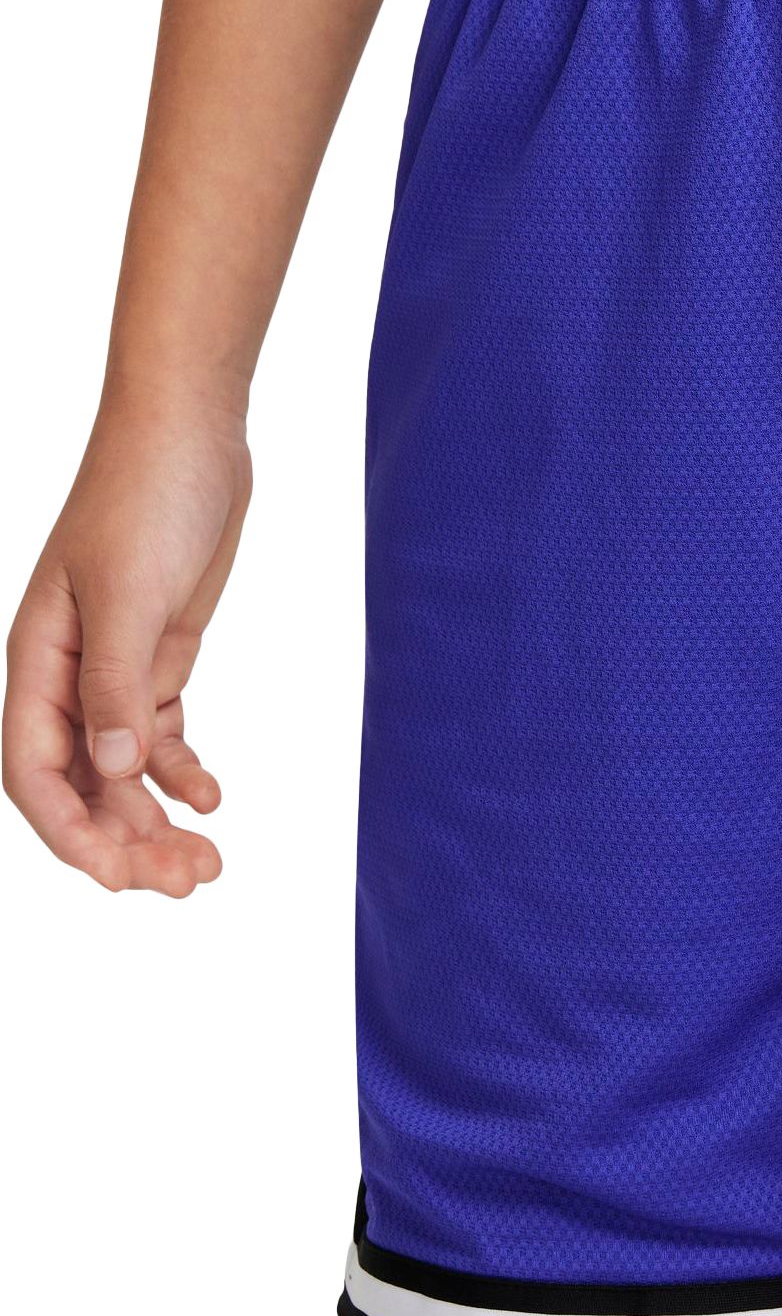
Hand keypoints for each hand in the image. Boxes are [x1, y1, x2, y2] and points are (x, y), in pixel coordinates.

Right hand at [4, 398, 251, 895]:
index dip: (69, 833)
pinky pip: (160, 735)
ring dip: (157, 819)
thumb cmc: (146, 497)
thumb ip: (120, 686)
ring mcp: (115, 667)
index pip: (33, 772)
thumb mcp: (131, 594)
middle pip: (82, 786)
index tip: (119, 879)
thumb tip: (110, 774)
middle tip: (190, 882)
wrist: (191, 433)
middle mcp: (68, 673)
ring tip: (210, 863)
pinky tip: (214, 799)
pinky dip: (184, 772)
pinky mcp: (160, 654)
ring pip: (123, 769)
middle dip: (127, 841)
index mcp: (37, 660)